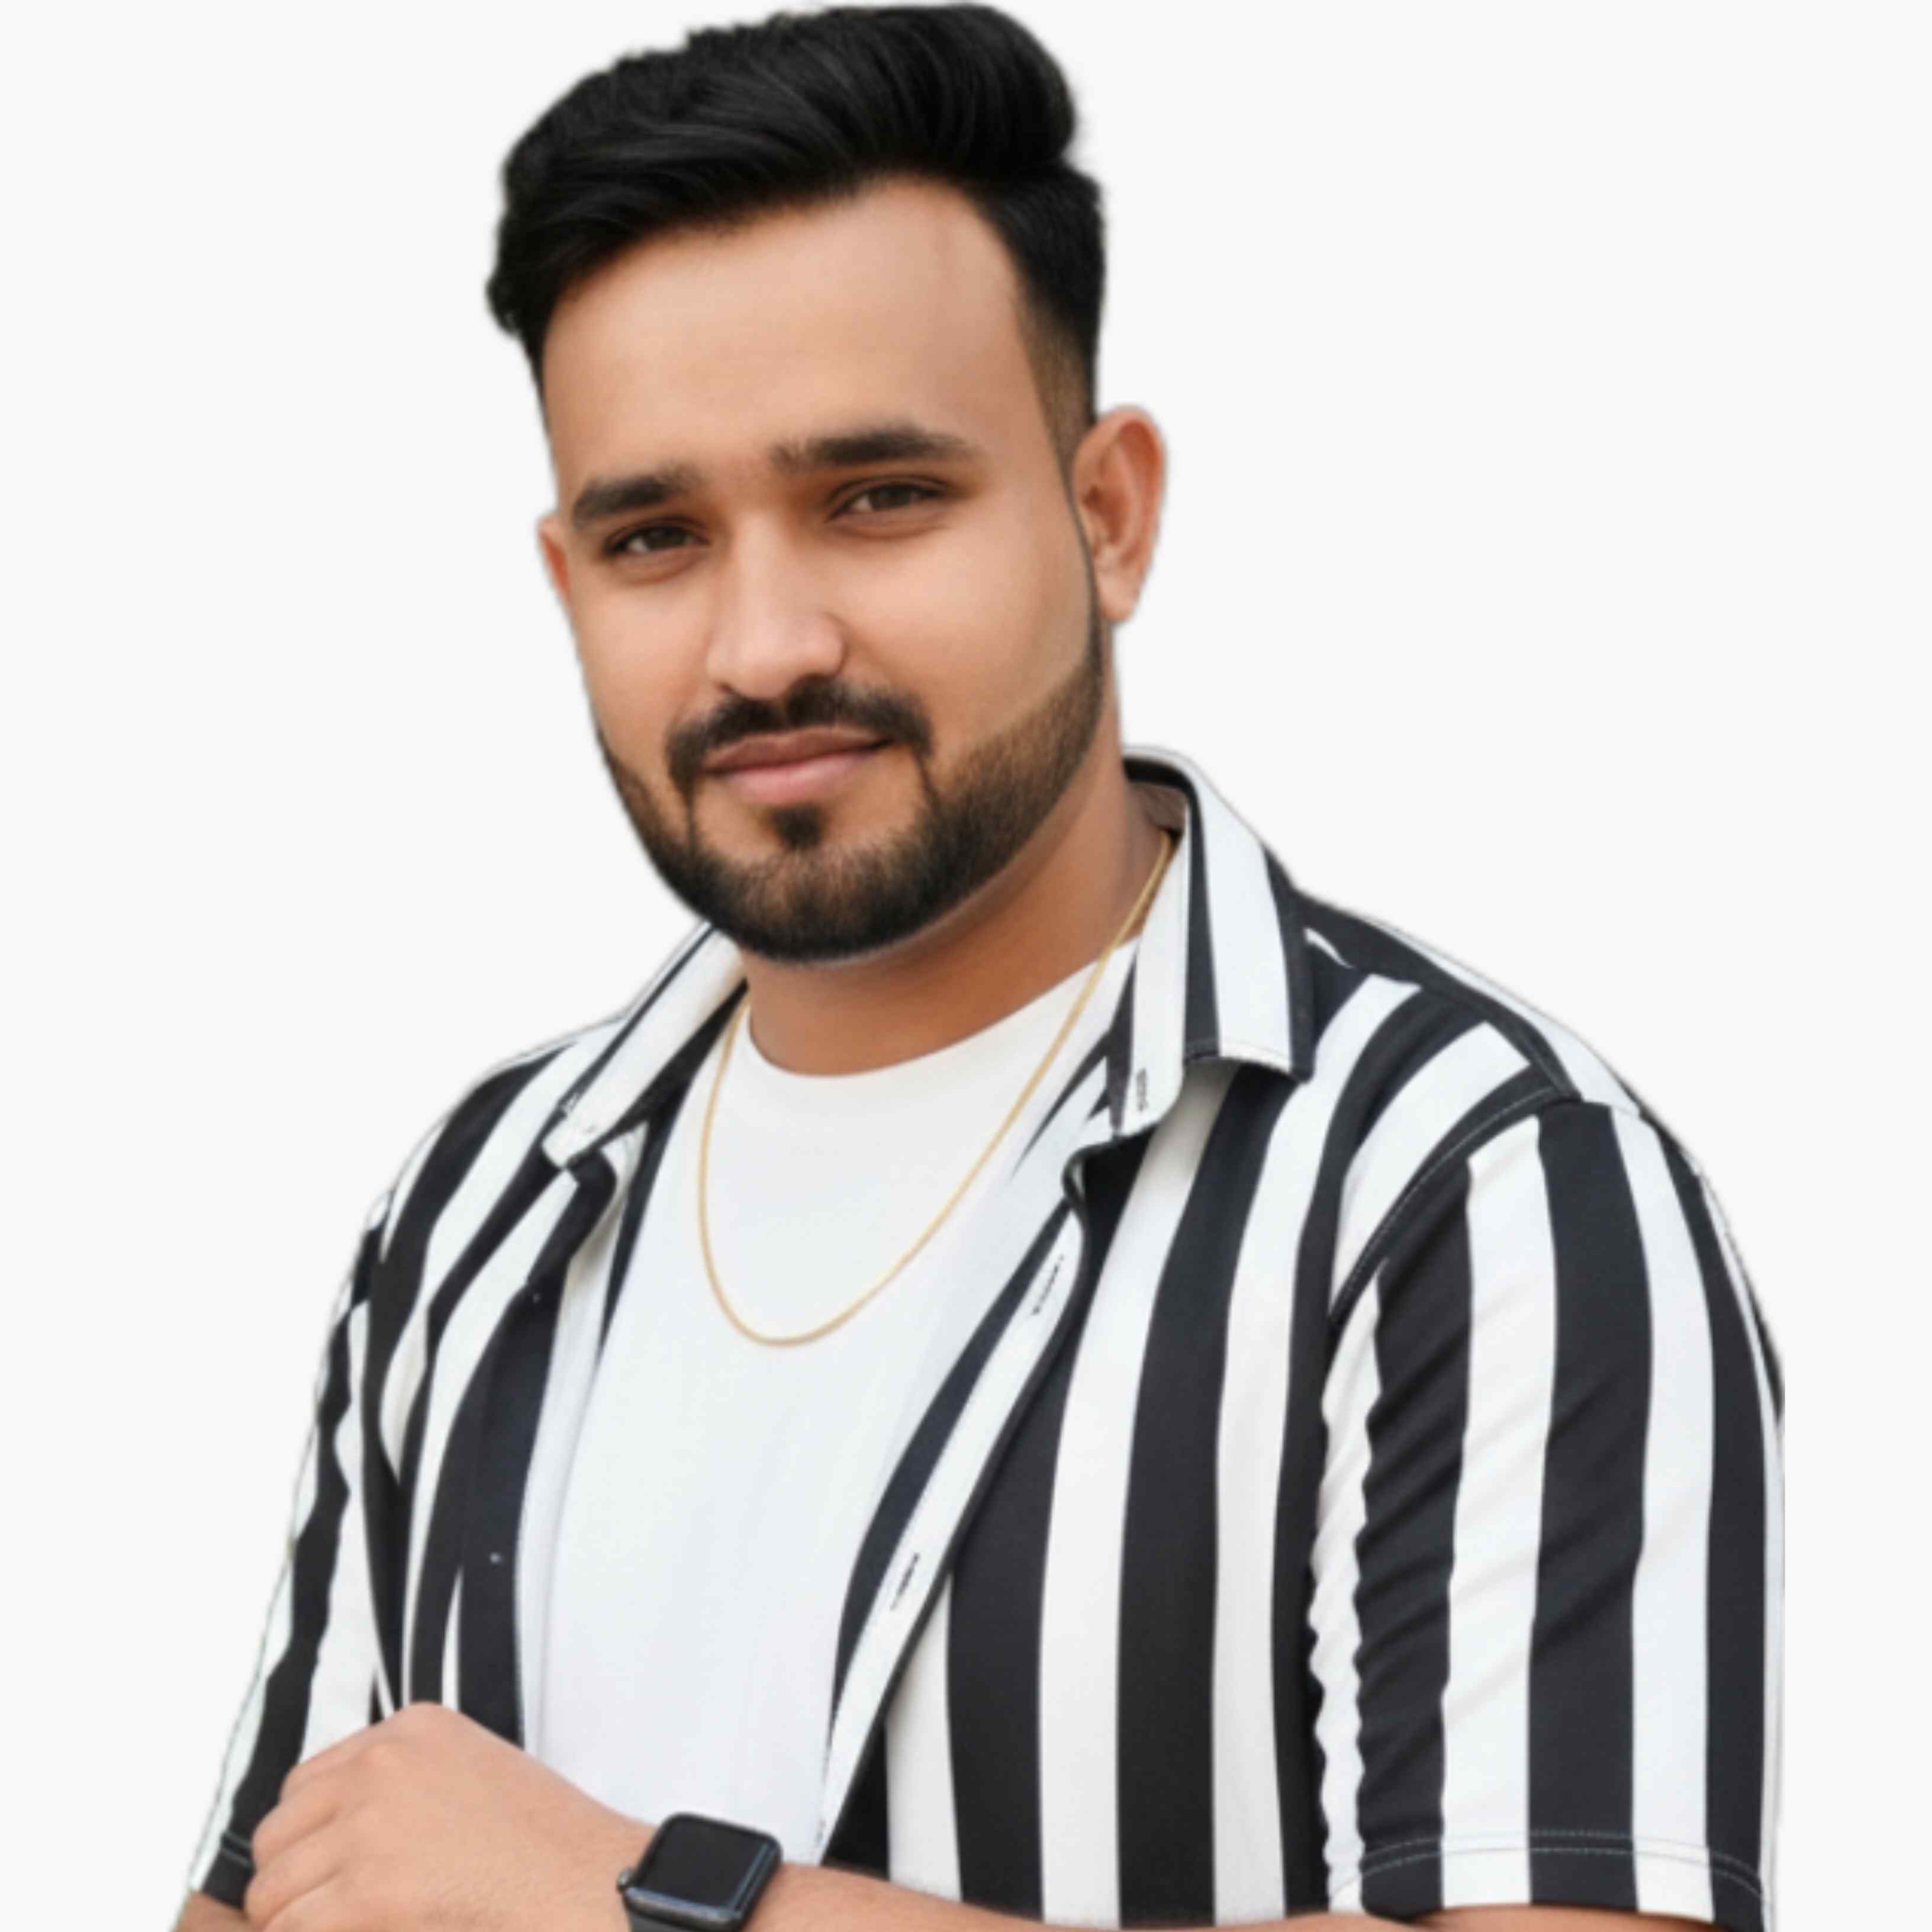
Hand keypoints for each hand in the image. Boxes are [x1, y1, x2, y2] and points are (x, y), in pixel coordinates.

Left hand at [242, 1698, 648, 1930]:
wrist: (583, 1877)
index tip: (318, 1871)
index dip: (306, 1838)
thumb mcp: (475, 1769)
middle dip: (287, 1882)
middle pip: (278, 1833)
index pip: (305, 1782)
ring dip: (291, 1922)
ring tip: (330, 1931)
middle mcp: (381, 1764)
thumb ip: (409, 1780)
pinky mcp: (367, 1888)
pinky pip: (293, 1927)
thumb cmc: (546, 1841)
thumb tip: (340, 1835)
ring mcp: (371, 1825)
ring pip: (273, 1890)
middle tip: (314, 1916)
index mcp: (411, 1728)